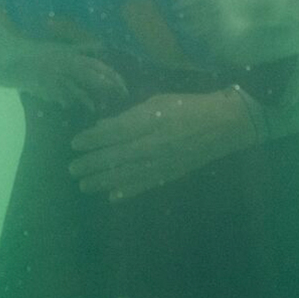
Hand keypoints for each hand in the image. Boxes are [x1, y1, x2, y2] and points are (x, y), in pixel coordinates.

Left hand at [68, 89, 260, 199]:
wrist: (226, 124)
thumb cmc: (190, 106)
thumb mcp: (159, 101)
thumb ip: (131, 115)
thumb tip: (104, 126)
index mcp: (151, 121)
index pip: (114, 132)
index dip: (92, 140)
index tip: (74, 144)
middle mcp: (154, 144)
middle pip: (116, 156)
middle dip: (91, 163)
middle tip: (72, 169)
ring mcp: (163, 162)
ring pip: (126, 175)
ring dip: (102, 181)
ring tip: (84, 185)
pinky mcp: (171, 174)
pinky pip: (145, 185)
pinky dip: (128, 191)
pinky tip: (112, 196)